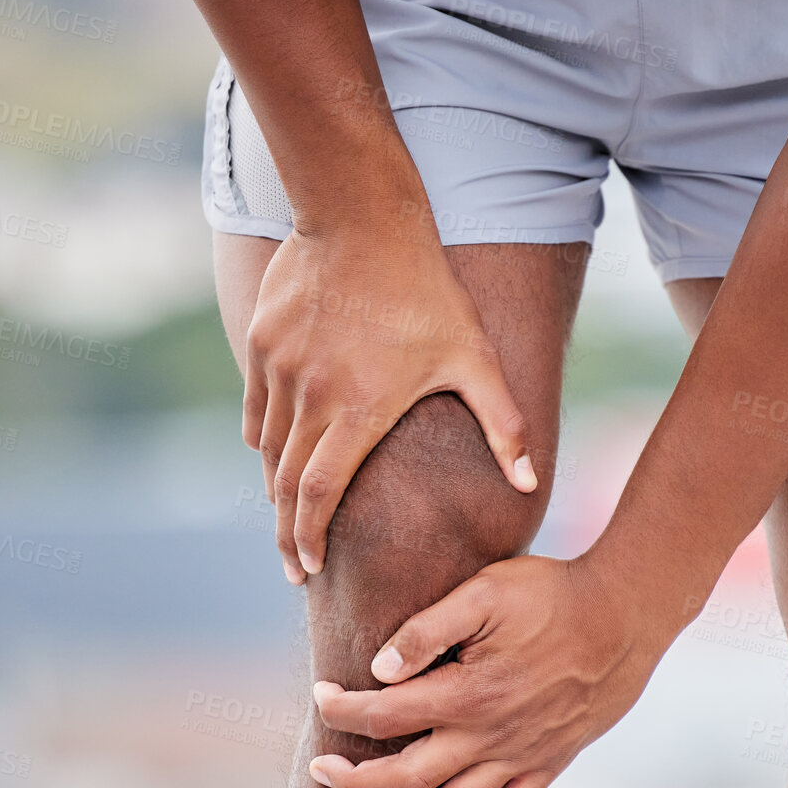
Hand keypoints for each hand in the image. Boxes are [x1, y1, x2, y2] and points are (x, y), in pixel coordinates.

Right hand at [244, 218, 536, 583]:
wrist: (361, 215)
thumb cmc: (427, 290)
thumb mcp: (474, 358)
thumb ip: (503, 425)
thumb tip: (532, 483)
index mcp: (358, 409)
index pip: (320, 494)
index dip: (310, 538)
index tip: (311, 571)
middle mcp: (309, 396)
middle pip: (285, 484)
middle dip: (287, 534)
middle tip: (295, 568)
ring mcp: (278, 369)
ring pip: (267, 449)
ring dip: (275, 491)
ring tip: (287, 521)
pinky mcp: (260, 343)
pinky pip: (255, 410)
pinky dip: (263, 443)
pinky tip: (274, 460)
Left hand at [308, 554, 671, 787]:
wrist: (627, 615)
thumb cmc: (552, 593)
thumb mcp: (485, 592)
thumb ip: (428, 629)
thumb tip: (378, 669)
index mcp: (466, 693)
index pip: (383, 716)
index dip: (343, 710)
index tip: (319, 697)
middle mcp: (488, 736)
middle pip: (405, 777)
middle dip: (354, 783)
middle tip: (318, 777)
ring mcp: (520, 756)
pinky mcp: (549, 762)